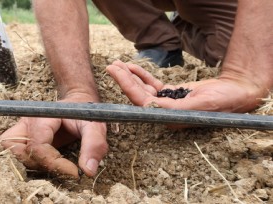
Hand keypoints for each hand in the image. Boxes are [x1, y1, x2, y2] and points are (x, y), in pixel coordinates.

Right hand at [0, 94, 107, 177]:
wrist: (78, 103)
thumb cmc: (85, 113)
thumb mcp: (94, 125)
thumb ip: (94, 145)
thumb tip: (88, 171)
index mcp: (42, 117)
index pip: (37, 147)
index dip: (55, 164)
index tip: (75, 172)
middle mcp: (27, 123)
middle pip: (21, 153)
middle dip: (43, 166)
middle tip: (65, 169)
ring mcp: (22, 131)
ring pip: (14, 155)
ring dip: (34, 166)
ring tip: (57, 166)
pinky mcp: (23, 139)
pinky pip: (16, 155)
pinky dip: (30, 164)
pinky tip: (49, 165)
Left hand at [106, 60, 266, 112]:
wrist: (235, 93)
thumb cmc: (222, 103)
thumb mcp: (199, 105)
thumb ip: (175, 107)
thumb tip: (150, 105)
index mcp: (168, 118)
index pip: (142, 103)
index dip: (127, 87)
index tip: (116, 72)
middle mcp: (164, 112)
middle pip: (138, 95)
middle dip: (124, 80)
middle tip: (111, 65)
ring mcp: (166, 102)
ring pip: (143, 89)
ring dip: (130, 76)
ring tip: (117, 64)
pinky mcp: (170, 94)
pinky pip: (152, 85)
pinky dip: (142, 76)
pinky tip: (132, 67)